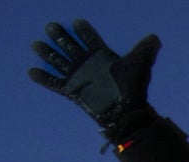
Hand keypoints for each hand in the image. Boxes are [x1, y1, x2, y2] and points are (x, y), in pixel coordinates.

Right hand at [29, 18, 160, 138]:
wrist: (128, 113)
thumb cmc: (134, 89)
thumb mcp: (139, 67)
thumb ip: (145, 51)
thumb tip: (155, 39)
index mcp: (101, 56)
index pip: (90, 39)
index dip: (84, 31)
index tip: (78, 22)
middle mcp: (88, 64)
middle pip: (70, 46)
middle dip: (60, 37)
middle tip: (51, 27)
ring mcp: (79, 77)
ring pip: (59, 61)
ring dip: (47, 53)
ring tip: (37, 44)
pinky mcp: (73, 91)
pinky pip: (54, 83)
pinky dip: (44, 78)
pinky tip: (32, 71)